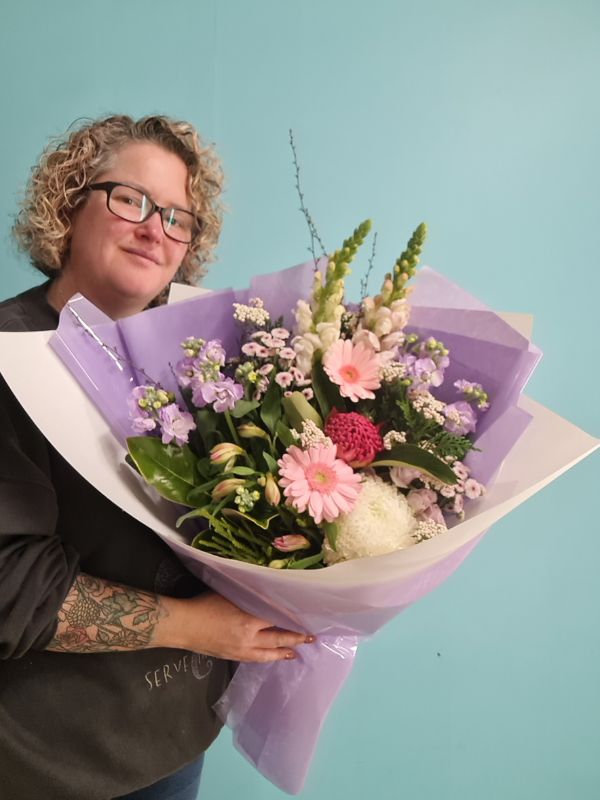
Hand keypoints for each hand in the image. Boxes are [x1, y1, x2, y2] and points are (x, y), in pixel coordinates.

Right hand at [160, 592, 314, 662]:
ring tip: (295, 653)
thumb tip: (265, 595)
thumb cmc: (204, 604)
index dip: (292, 619)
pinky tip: (270, 657)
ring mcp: (240, 650)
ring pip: (267, 654)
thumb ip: (249, 597)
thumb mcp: (229, 594)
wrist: (184, 625)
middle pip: (277, 639)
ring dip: (283, 653)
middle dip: (295, 639)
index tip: (305, 617)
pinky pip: (254, 659)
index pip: (277, 620)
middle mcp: (248, 638)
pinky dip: (266, 657)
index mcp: (249, 620)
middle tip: (310, 638)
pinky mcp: (232, 656)